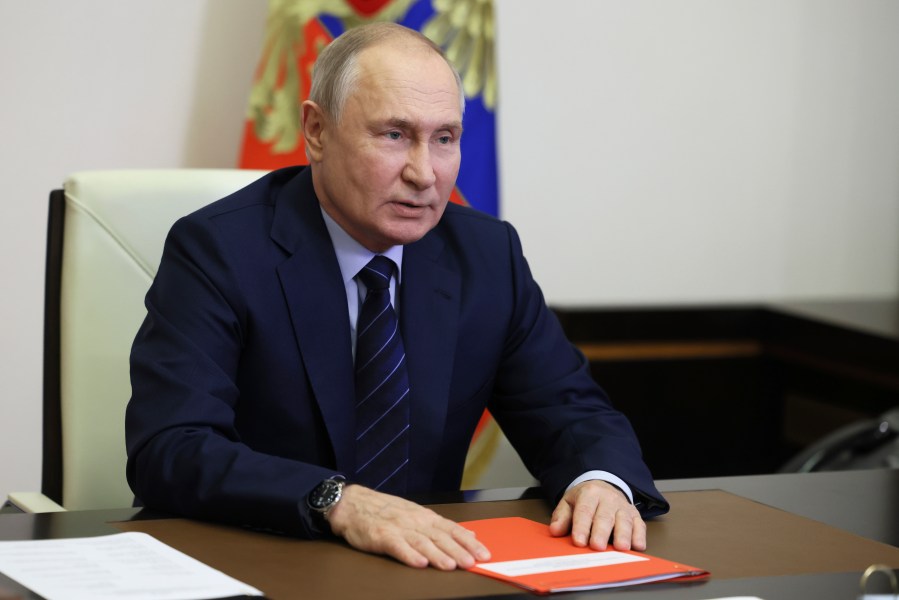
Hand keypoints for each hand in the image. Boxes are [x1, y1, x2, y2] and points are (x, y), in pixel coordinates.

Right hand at [325, 484, 490, 569]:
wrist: (354, 504)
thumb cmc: (386, 511)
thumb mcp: (417, 514)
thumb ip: (442, 526)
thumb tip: (470, 533)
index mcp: (425, 517)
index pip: (452, 529)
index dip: (468, 542)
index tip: (483, 554)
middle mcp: (415, 521)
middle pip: (440, 537)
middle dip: (457, 551)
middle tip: (472, 563)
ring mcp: (398, 528)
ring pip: (421, 542)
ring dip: (437, 554)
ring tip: (450, 565)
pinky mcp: (381, 535)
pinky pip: (397, 546)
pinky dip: (408, 554)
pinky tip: (419, 563)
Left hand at [549, 480, 645, 551]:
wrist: (604, 486)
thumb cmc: (585, 499)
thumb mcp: (569, 502)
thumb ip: (561, 517)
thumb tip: (555, 531)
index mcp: (589, 493)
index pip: (585, 510)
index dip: (581, 526)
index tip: (578, 541)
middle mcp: (608, 499)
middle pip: (605, 517)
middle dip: (601, 532)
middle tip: (597, 547)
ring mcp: (623, 507)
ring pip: (624, 520)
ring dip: (623, 535)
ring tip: (620, 548)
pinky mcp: (635, 515)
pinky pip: (639, 525)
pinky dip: (639, 536)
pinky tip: (637, 546)